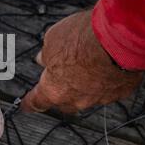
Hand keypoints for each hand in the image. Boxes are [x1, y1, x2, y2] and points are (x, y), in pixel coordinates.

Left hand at [21, 10, 143, 113]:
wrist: (117, 39)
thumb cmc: (83, 40)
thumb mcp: (52, 40)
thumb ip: (46, 54)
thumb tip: (44, 57)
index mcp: (53, 90)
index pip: (35, 102)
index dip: (29, 102)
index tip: (25, 105)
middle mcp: (75, 100)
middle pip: (62, 101)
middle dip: (59, 89)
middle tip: (60, 73)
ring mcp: (99, 98)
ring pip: (85, 96)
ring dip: (82, 83)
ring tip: (84, 63)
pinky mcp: (119, 92)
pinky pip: (106, 89)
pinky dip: (102, 79)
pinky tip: (103, 64)